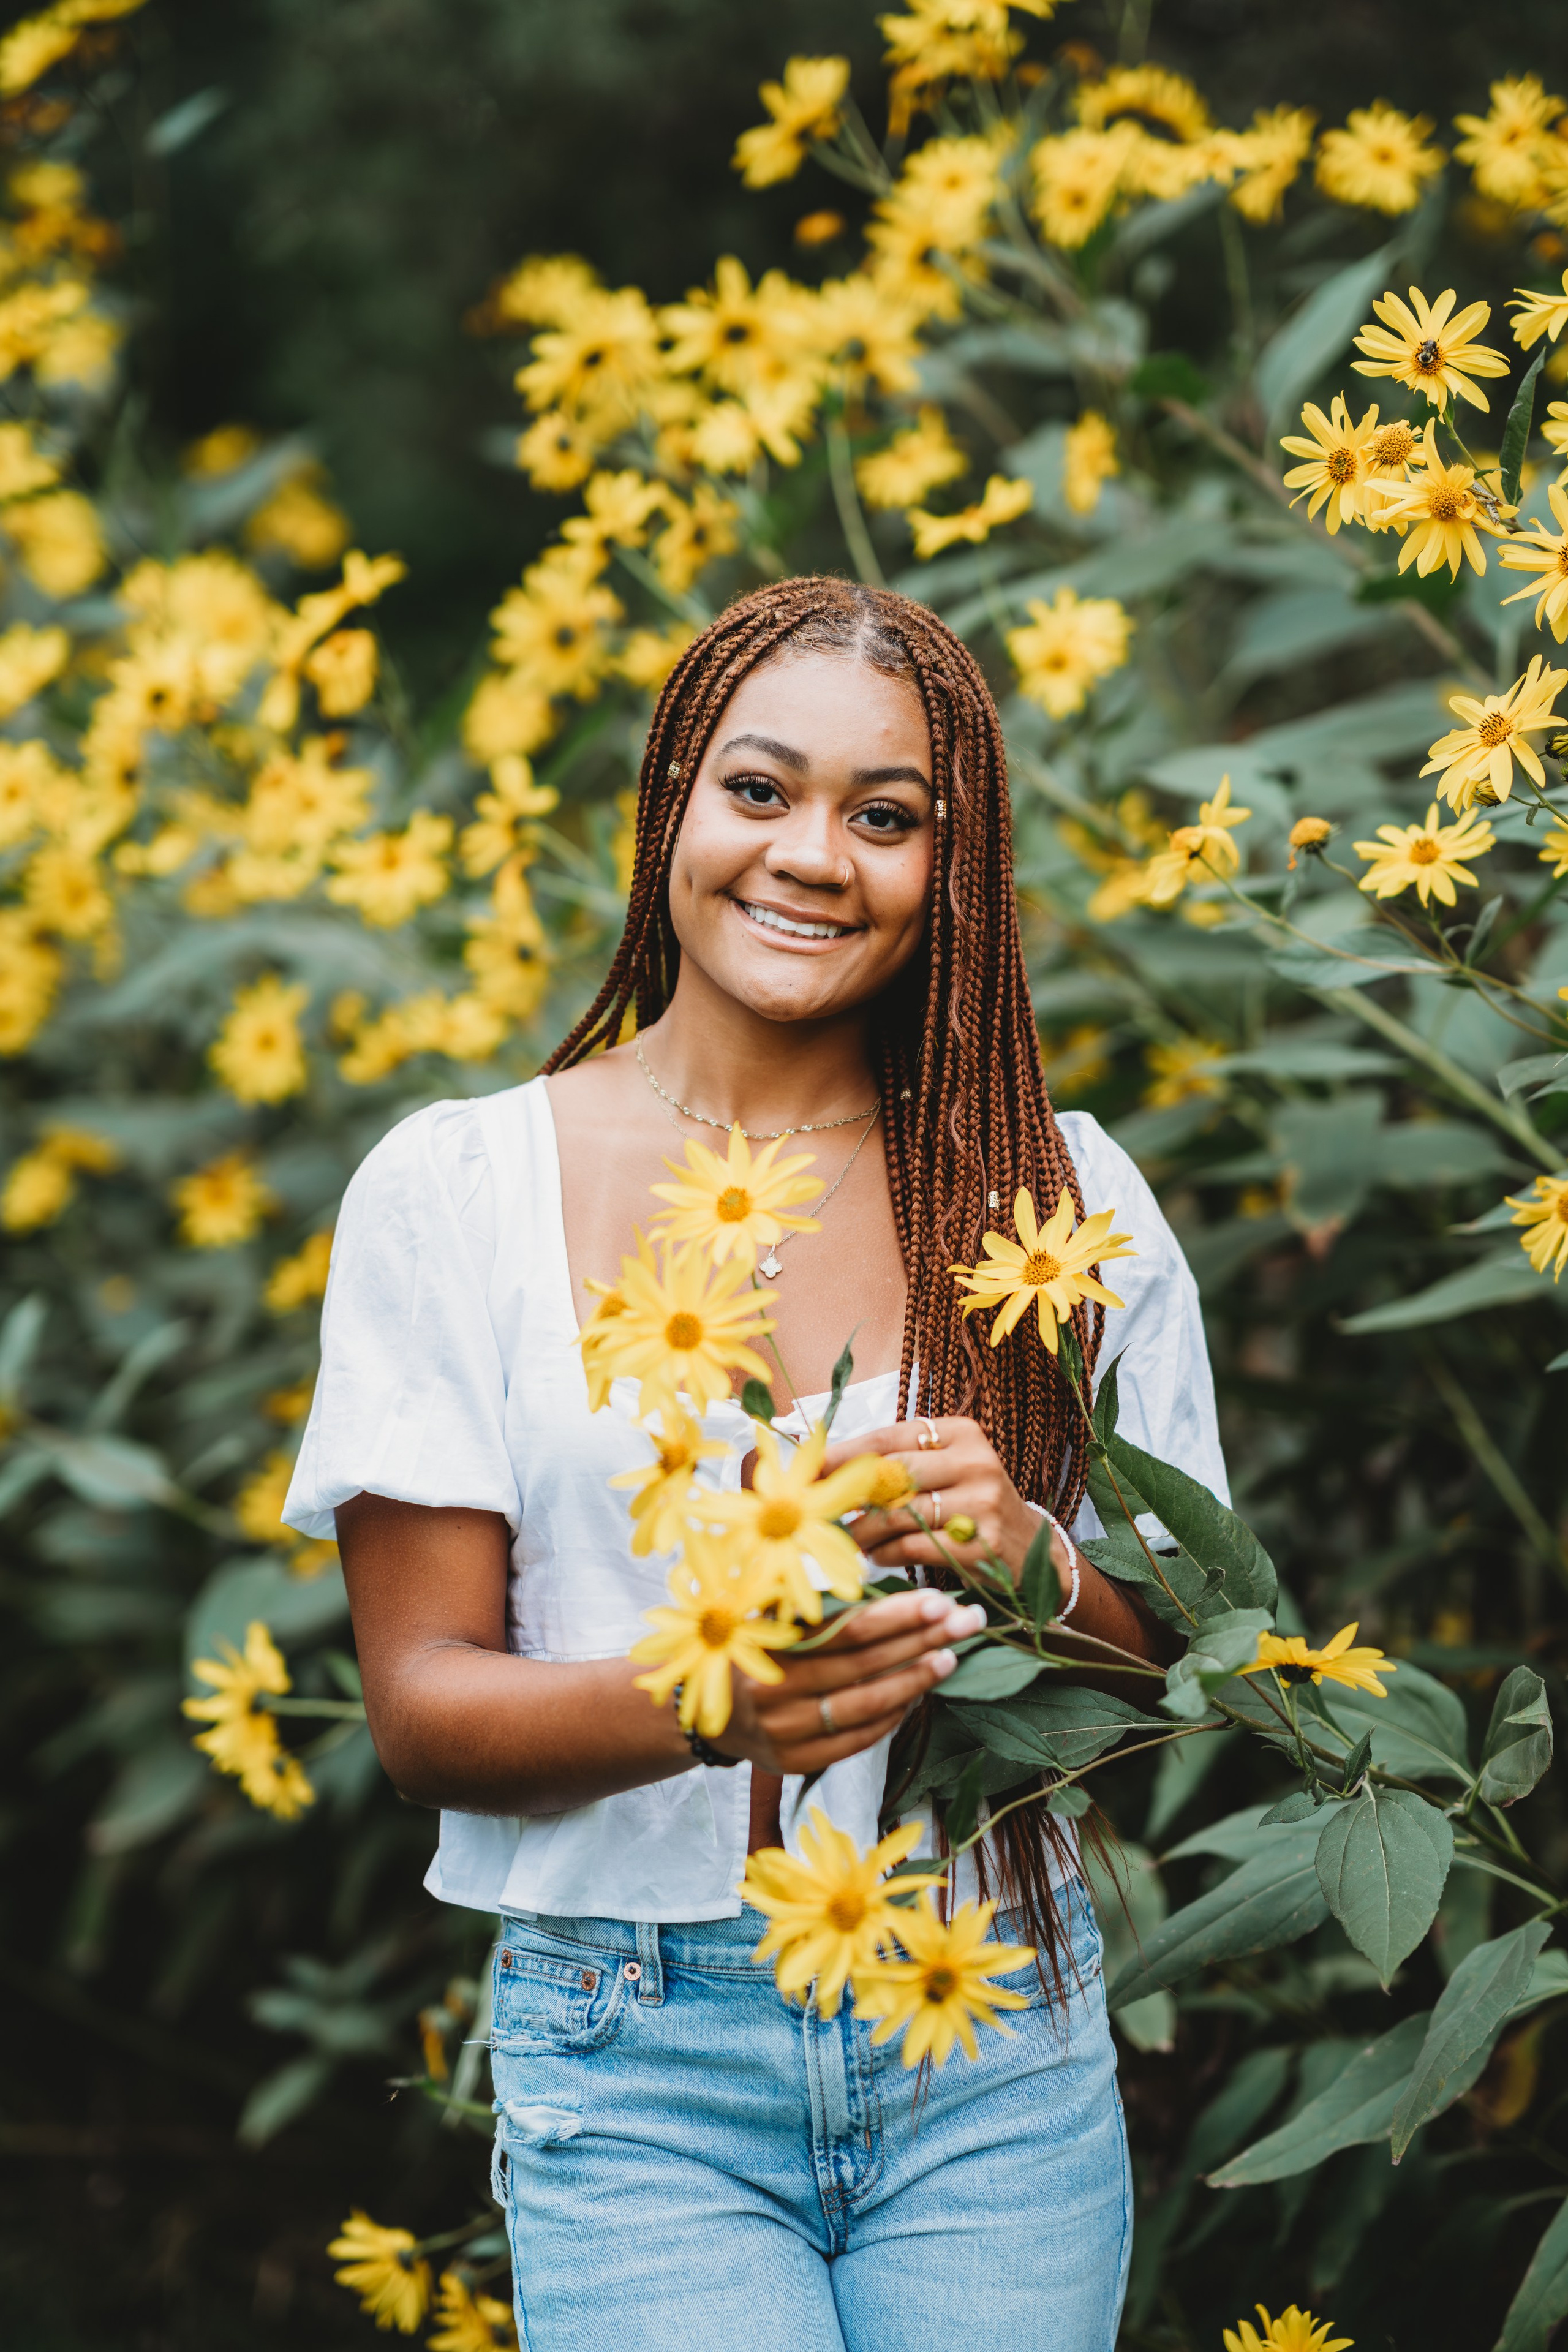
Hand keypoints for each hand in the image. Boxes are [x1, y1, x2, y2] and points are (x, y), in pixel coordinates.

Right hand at [715, 1588, 985, 1774]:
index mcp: (767, 1646)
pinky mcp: (798, 1762)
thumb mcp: (761, 1614)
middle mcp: (775, 1693)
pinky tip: (916, 1695)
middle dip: (921, 1640)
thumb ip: (806, 1600)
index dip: (896, 1616)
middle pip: (864, 1665)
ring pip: (867, 1706)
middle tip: (965, 1622)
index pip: (845, 1631)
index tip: (937, 1600)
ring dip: (915, 1680)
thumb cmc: (745, 1650)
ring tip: (950, 1657)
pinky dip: (890, 1716)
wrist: (705, 1714)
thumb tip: (870, 1576)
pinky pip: (857, 1739)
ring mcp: (787, 1733)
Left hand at [823, 1416, 1071, 1594]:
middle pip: (893, 1474)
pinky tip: (877, 1556)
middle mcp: (976, 1462)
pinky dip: (886, 1553)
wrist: (1031, 1549)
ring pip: (899, 1515)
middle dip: (848, 1494)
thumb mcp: (947, 1470)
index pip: (889, 1438)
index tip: (807, 1467)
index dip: (843, 1454)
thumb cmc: (972, 1504)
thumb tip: (825, 1467)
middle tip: (816, 1508)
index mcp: (962, 1433)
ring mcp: (982, 1503)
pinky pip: (914, 1547)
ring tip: (846, 1538)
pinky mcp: (981, 1545)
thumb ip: (898, 1463)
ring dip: (863, 1531)